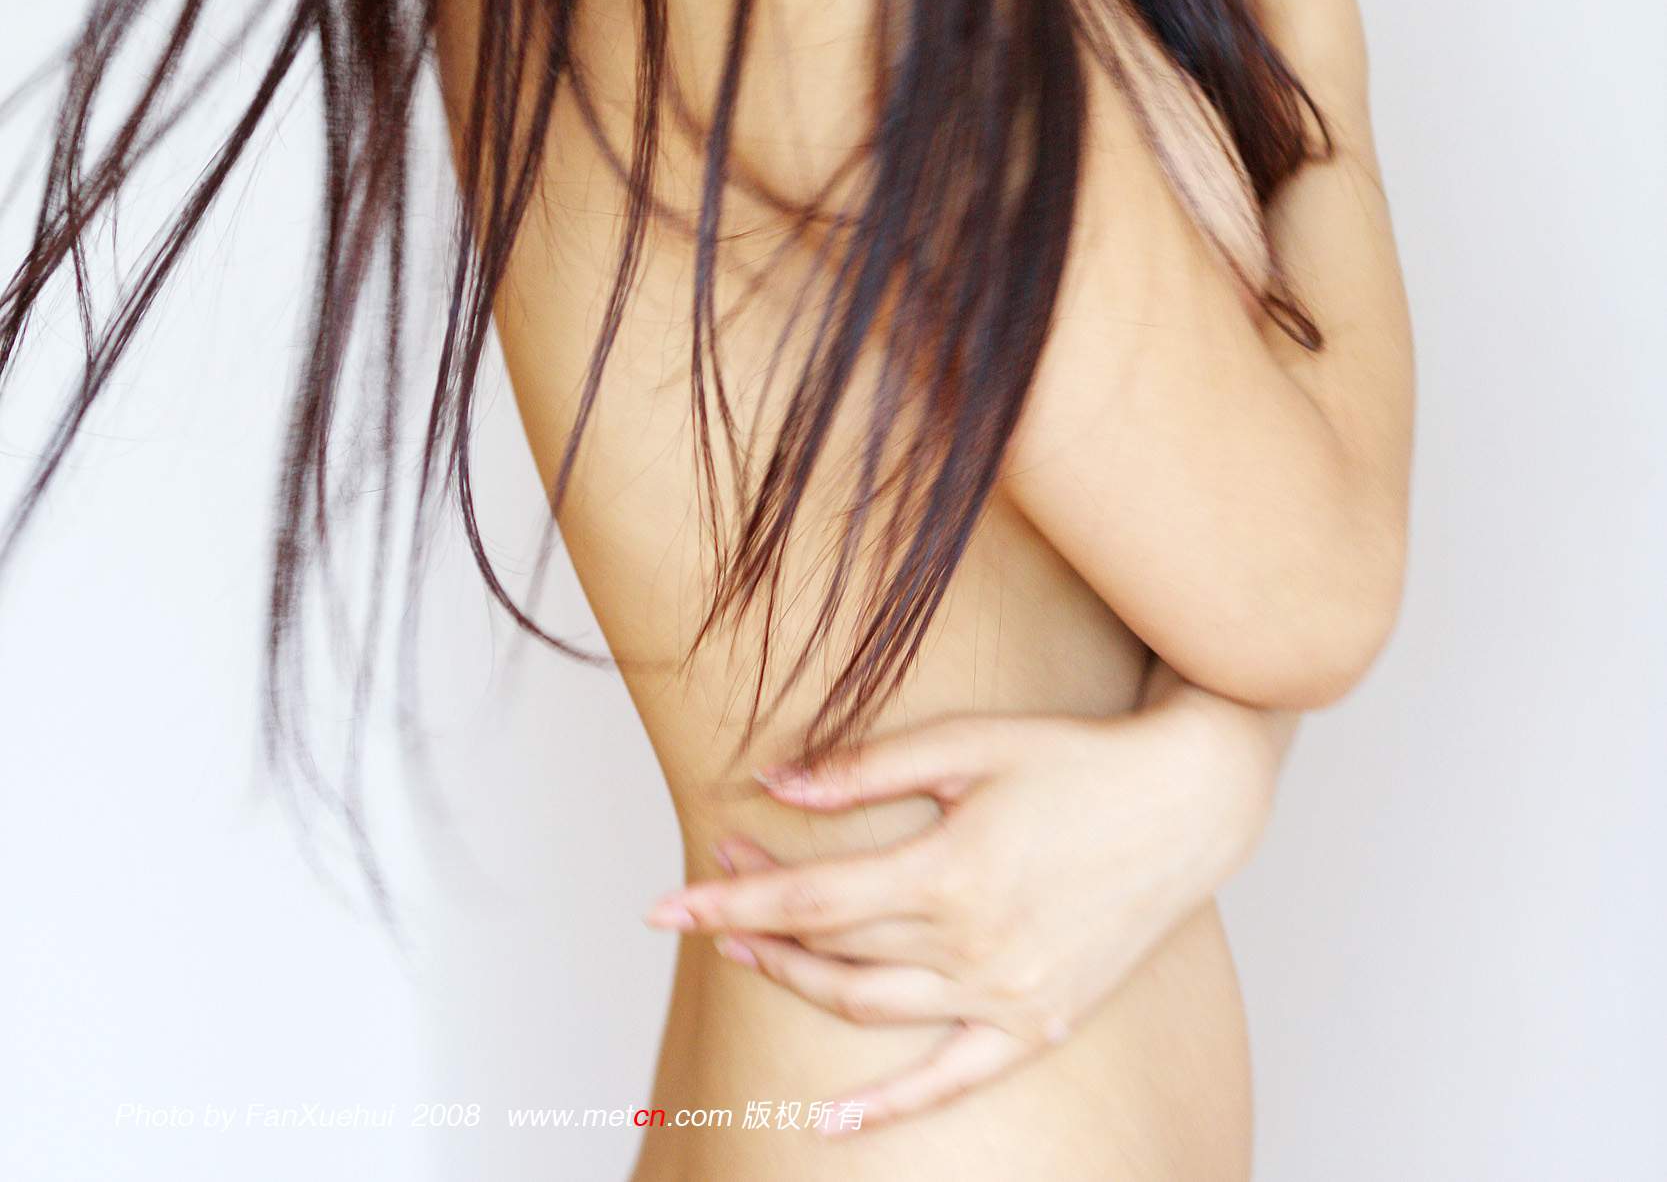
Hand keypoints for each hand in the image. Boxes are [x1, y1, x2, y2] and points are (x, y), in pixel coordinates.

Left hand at [641, 688, 1286, 1137]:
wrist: (1186, 803)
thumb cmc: (1074, 758)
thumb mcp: (969, 741)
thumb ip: (868, 766)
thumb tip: (777, 783)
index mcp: (949, 870)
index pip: (811, 897)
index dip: (733, 897)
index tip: (664, 902)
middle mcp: (972, 945)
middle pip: (832, 949)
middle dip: (758, 922)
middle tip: (709, 893)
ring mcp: (1006, 993)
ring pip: (871, 1007)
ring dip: (799, 984)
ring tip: (751, 951)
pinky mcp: (1036, 1022)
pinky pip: (948, 1078)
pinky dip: (887, 1105)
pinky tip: (833, 1118)